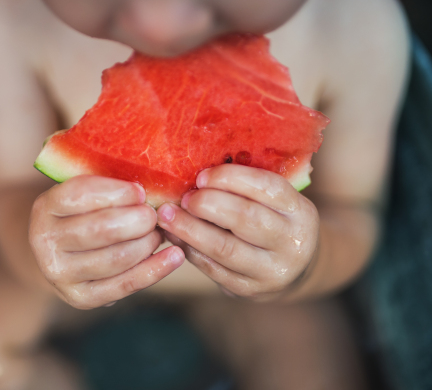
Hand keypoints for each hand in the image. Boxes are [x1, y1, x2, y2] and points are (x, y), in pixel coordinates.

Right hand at [29, 175, 183, 308]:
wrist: (61, 255)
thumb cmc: (83, 214)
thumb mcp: (85, 194)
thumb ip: (108, 186)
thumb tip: (151, 185)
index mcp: (45, 207)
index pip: (81, 194)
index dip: (117, 193)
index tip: (141, 192)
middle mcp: (45, 241)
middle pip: (101, 228)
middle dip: (138, 220)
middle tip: (154, 215)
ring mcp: (60, 273)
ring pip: (116, 258)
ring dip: (147, 243)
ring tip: (158, 233)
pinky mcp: (80, 298)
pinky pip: (125, 284)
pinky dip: (155, 270)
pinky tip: (175, 257)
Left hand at [156, 164, 318, 301]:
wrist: (294, 271)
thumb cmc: (274, 224)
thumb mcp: (275, 204)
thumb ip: (246, 189)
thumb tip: (196, 177)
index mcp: (300, 210)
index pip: (266, 187)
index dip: (230, 178)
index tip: (201, 177)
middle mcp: (292, 242)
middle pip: (245, 218)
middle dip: (207, 204)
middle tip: (183, 198)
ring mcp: (273, 270)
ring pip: (225, 248)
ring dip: (190, 229)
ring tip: (167, 217)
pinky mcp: (250, 290)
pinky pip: (214, 269)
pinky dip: (190, 251)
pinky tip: (175, 238)